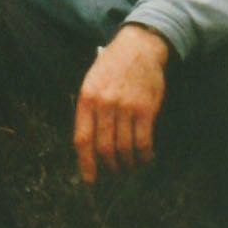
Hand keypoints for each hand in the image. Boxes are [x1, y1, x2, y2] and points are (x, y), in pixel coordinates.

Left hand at [73, 24, 168, 182]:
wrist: (138, 47)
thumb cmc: (112, 67)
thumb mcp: (91, 82)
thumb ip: (88, 109)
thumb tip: (88, 142)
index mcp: (86, 98)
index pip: (81, 138)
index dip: (85, 163)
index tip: (90, 179)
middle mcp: (104, 105)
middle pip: (104, 147)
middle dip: (109, 166)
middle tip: (114, 173)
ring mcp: (125, 107)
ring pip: (124, 147)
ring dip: (127, 163)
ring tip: (129, 168)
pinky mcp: (146, 109)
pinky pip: (144, 141)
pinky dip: (144, 155)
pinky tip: (145, 158)